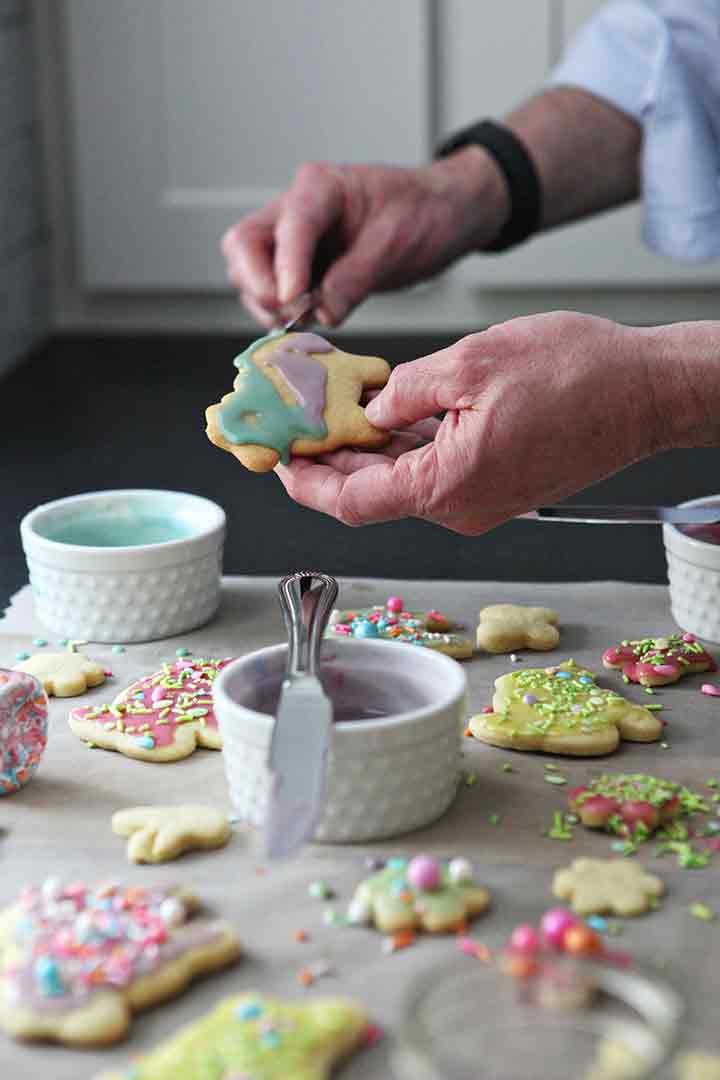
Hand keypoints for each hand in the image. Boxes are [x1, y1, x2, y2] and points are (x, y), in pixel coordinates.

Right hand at [221, 150, 508, 326]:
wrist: (443, 214)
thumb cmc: (425, 214)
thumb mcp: (396, 245)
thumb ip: (355, 279)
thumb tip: (321, 314)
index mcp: (320, 188)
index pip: (287, 227)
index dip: (285, 268)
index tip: (294, 303)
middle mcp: (295, 209)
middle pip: (244, 245)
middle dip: (259, 285)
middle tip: (292, 315)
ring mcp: (292, 239)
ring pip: (249, 271)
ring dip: (266, 304)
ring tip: (303, 321)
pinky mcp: (299, 266)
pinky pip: (270, 291)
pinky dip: (280, 312)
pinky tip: (306, 324)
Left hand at [275, 312, 670, 534]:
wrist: (647, 392)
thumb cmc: (578, 375)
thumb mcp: (473, 361)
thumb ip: (406, 388)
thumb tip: (372, 406)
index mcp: (448, 485)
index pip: (352, 501)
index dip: (306, 481)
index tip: (277, 458)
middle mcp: (461, 507)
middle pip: (372, 493)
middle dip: (327, 460)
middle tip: (293, 426)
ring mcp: (481, 501)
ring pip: (402, 481)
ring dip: (364, 451)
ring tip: (330, 413)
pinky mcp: (497, 486)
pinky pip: (435, 472)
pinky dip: (403, 448)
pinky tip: (383, 416)